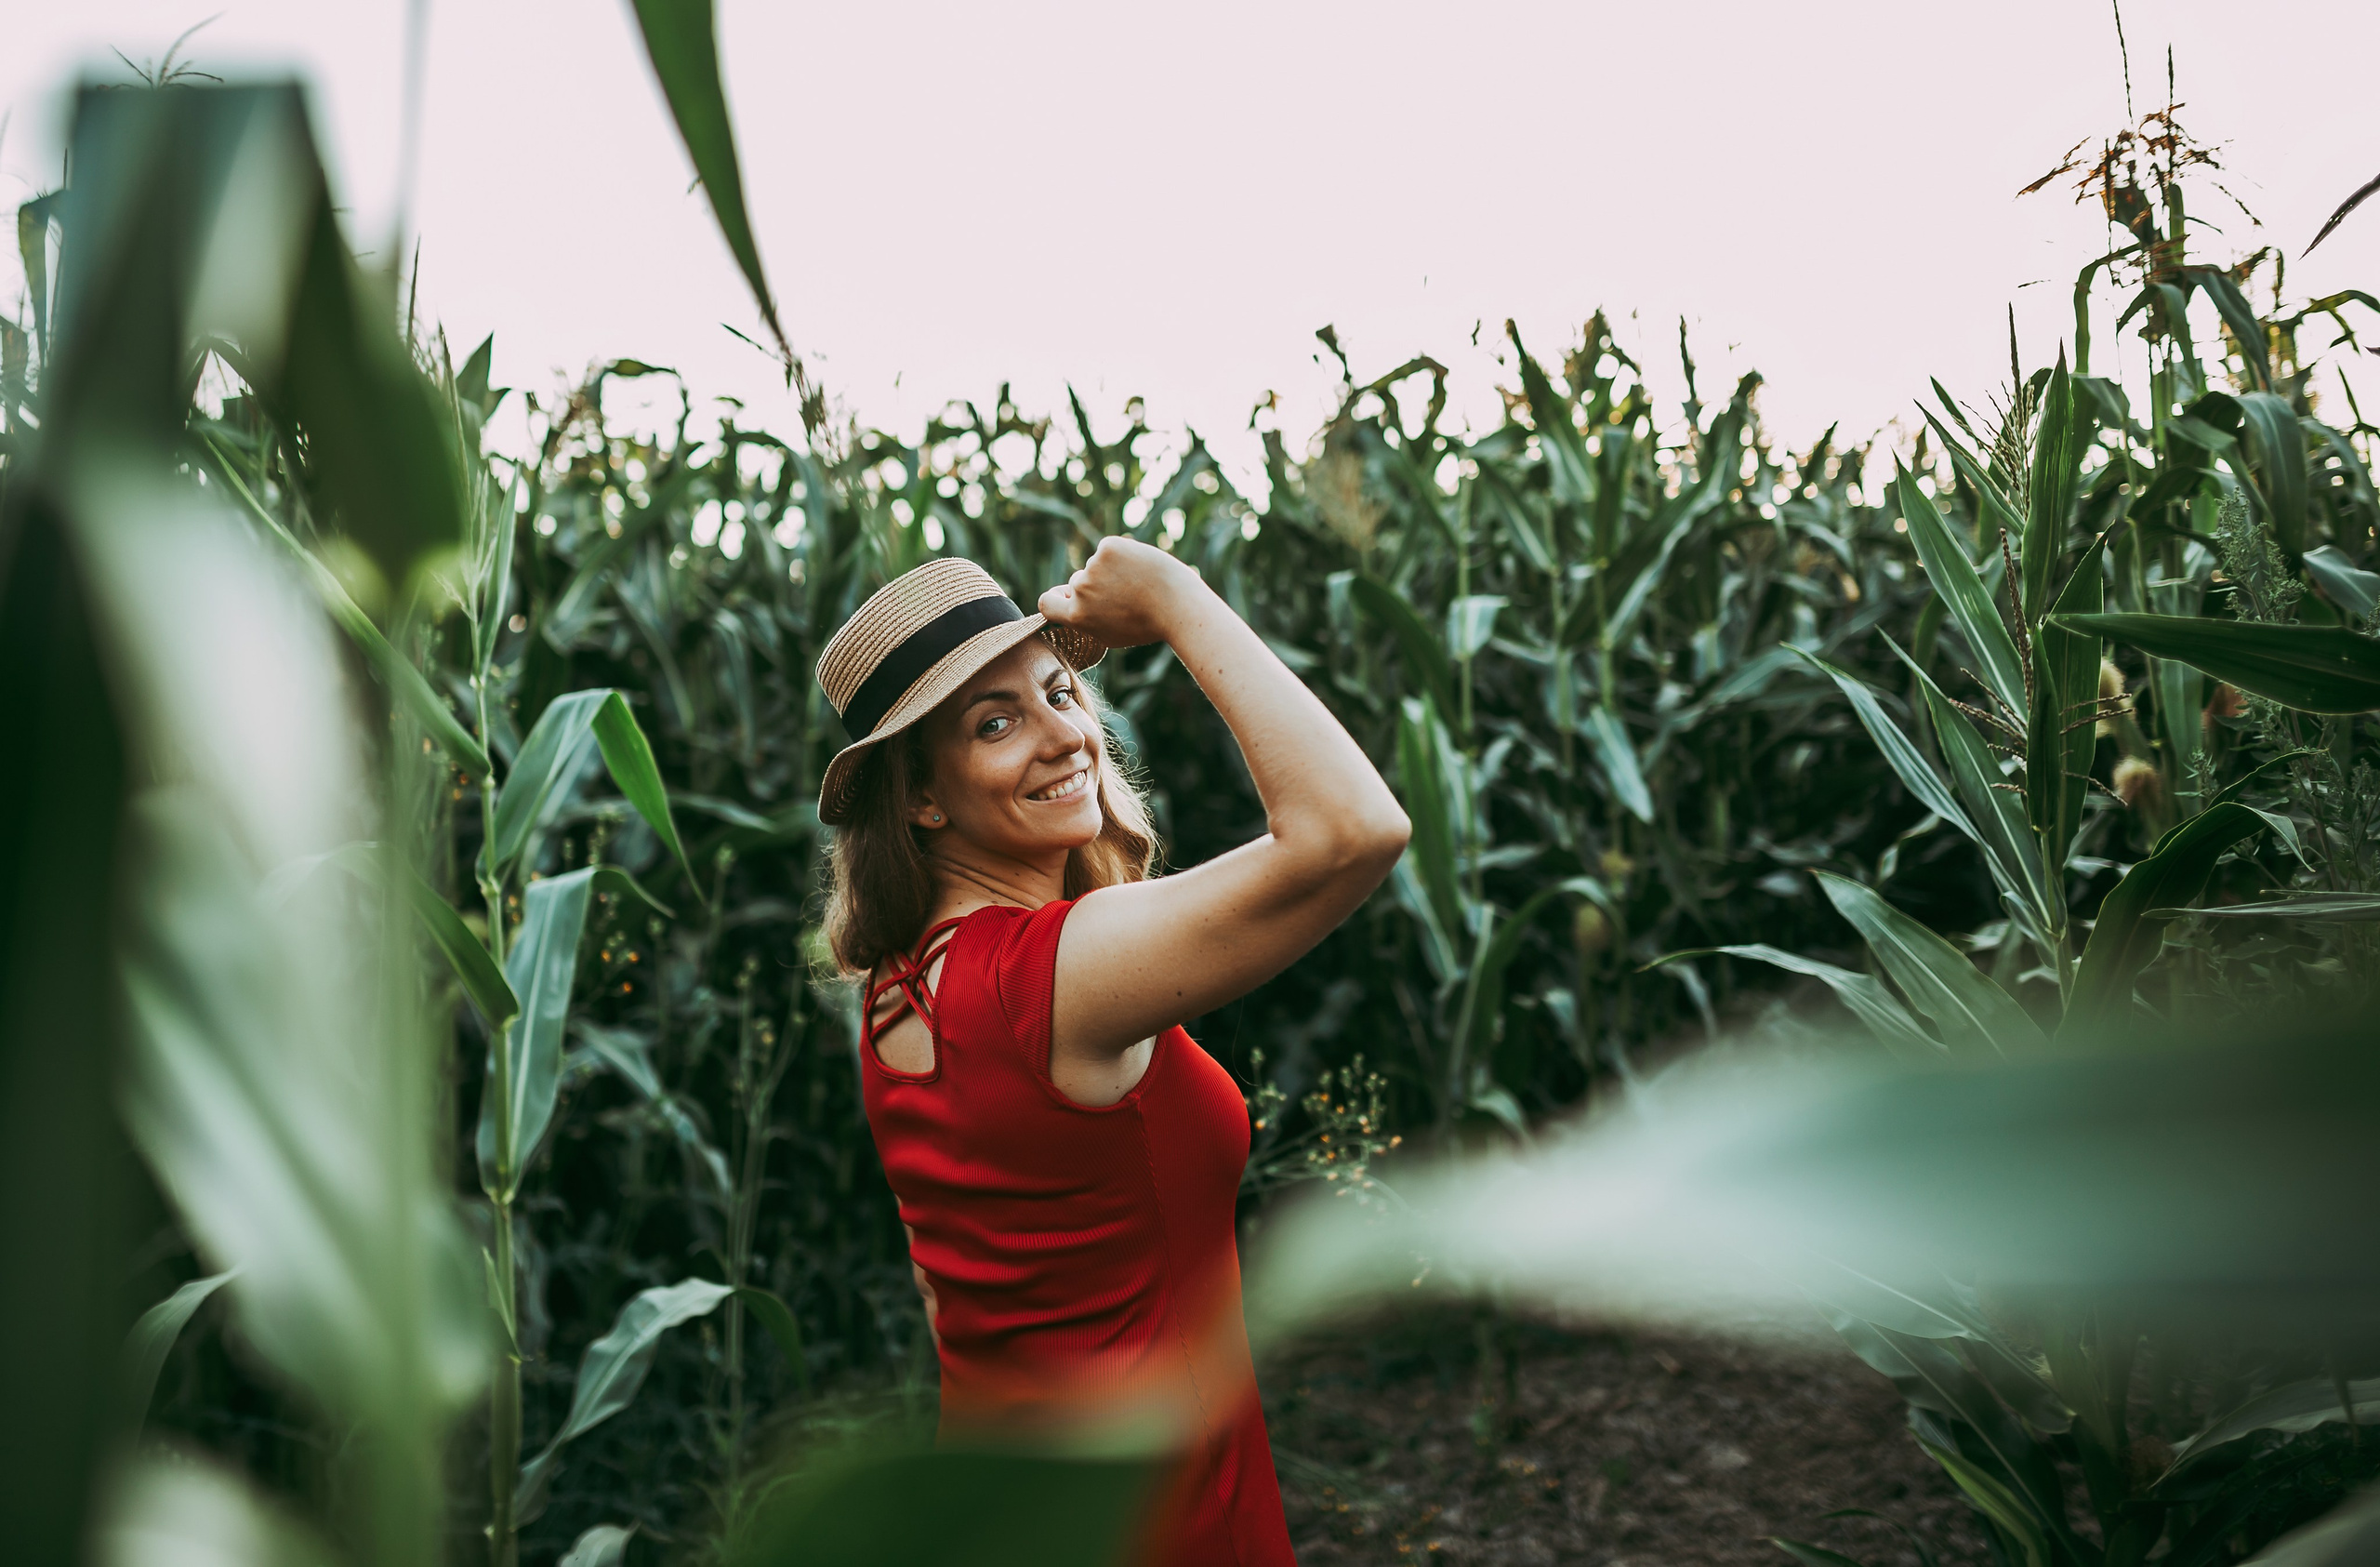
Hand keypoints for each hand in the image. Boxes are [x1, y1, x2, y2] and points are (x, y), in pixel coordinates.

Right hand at [1037, 536, 1202, 648]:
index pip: (1046, 603)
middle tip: (1127, 595)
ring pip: (1096, 565)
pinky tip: (1141, 568)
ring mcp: (1093, 566)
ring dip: (1112, 571)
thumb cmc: (1148, 624)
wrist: (1178, 606)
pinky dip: (1123, 555)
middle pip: (1077, 582)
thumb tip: (1071, 598)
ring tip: (1140, 584)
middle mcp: (1080, 591)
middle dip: (1096, 586)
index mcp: (1077, 617)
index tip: (1065, 596)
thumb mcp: (1111, 633)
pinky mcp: (1109, 546)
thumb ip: (1087, 618)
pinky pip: (1110, 549)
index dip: (1055, 598)